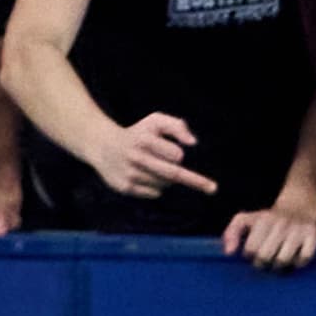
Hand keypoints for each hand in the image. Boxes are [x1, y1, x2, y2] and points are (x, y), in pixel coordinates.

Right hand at [95, 113, 211, 198]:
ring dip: (167, 179)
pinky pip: (154, 193)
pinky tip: (145, 176)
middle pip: (172, 174)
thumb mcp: (155, 121)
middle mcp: (136, 158)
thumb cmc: (137, 133)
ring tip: (153, 167)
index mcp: (144, 139)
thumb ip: (176, 126)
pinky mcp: (126, 188)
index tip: (178, 155)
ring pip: (164, 184)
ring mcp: (130, 174)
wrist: (103, 146)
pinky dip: (156, 188)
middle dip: (196, 181)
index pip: (175, 155)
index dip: (178, 155)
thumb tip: (193, 142)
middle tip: (213, 188)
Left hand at [222, 202, 315, 271]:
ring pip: (283, 260)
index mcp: (263, 220)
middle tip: (266, 260)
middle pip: (265, 257)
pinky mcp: (313, 235)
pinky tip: (294, 258)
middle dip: (263, 263)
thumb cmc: (267, 220)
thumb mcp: (246, 219)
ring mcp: (298, 229)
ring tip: (278, 260)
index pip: (250, 249)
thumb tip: (229, 253)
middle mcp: (281, 223)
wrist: (299, 206)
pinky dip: (298, 263)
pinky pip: (304, 258)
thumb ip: (232, 233)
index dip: (250, 255)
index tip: (254, 252)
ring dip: (279, 266)